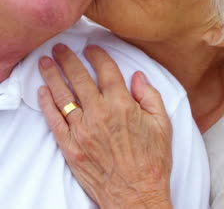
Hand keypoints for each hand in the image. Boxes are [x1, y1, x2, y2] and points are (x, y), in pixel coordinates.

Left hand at [38, 44, 172, 208]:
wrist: (136, 196)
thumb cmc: (152, 161)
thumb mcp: (162, 124)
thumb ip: (150, 95)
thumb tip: (138, 76)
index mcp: (122, 105)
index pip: (106, 70)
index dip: (97, 55)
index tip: (91, 48)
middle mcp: (99, 113)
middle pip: (79, 78)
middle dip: (68, 59)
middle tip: (60, 47)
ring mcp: (82, 130)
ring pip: (63, 96)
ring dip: (52, 75)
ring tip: (45, 62)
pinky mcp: (71, 147)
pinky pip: (55, 121)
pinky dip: (47, 105)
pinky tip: (42, 91)